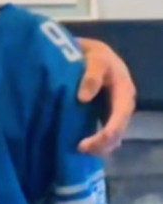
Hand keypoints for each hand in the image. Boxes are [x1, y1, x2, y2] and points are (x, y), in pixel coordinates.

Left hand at [75, 37, 135, 155]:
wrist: (91, 52)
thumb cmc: (95, 54)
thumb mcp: (95, 57)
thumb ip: (92, 74)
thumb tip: (83, 98)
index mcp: (124, 91)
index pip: (120, 116)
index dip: (108, 132)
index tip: (90, 142)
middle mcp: (122, 105)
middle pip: (118, 131)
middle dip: (101, 143)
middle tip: (80, 149)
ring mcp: (114, 111)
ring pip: (112, 136)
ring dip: (99, 146)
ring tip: (79, 151)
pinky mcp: (103, 114)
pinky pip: (103, 131)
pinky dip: (95, 141)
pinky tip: (80, 146)